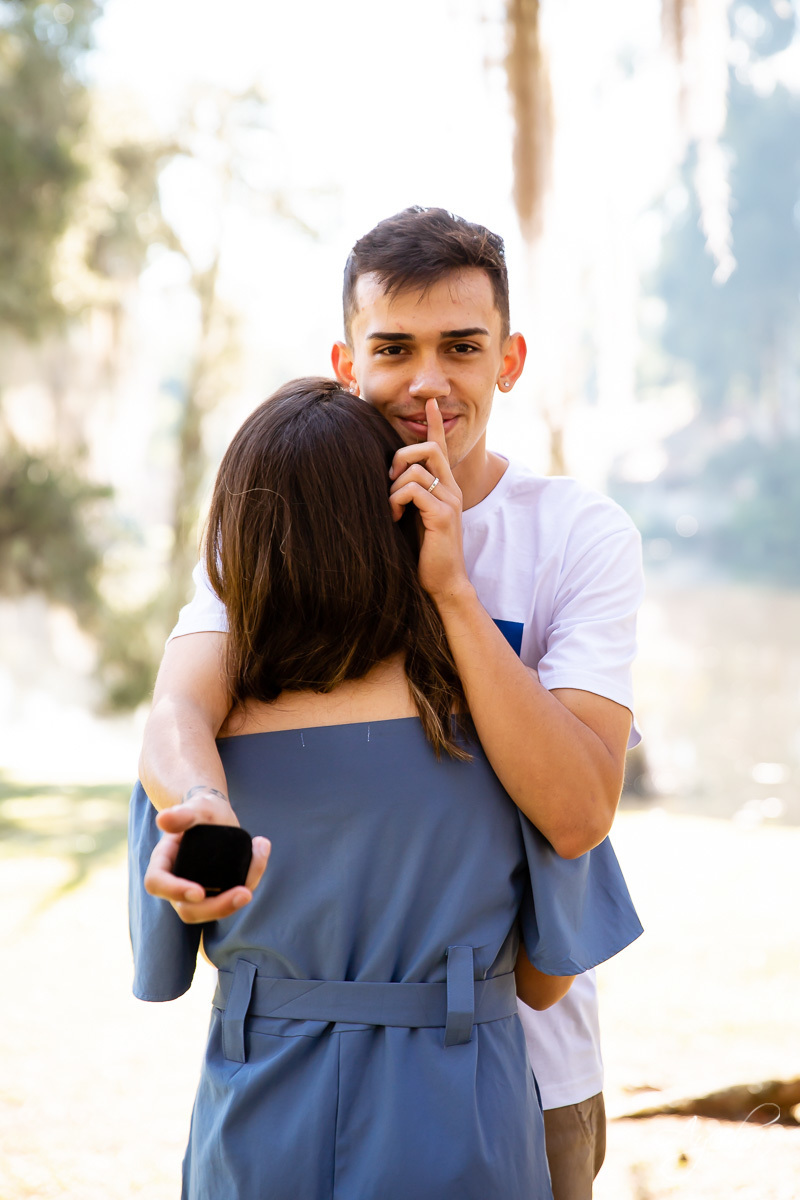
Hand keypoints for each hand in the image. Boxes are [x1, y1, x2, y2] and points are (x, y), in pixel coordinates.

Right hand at [144, 785, 270, 923]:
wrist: (216, 816)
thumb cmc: (202, 810)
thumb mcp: (196, 807)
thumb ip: (182, 813)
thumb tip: (163, 819)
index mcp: (163, 862)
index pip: (157, 883)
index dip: (175, 891)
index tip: (199, 892)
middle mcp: (176, 883)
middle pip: (188, 909)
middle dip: (217, 907)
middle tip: (245, 893)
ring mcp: (197, 892)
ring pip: (213, 910)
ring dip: (239, 897)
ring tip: (259, 856)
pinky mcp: (217, 893)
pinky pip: (231, 898)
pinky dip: (250, 879)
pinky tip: (261, 853)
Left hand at [388, 399, 471, 602]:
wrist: (442, 582)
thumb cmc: (423, 552)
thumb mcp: (412, 516)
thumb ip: (406, 495)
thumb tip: (385, 476)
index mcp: (445, 487)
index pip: (441, 447)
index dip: (435, 424)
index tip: (431, 402)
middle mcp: (451, 489)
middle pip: (428, 449)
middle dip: (401, 455)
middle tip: (388, 478)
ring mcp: (449, 501)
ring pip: (415, 470)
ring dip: (393, 486)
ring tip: (391, 509)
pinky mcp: (442, 515)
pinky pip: (413, 490)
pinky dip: (396, 500)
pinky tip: (393, 517)